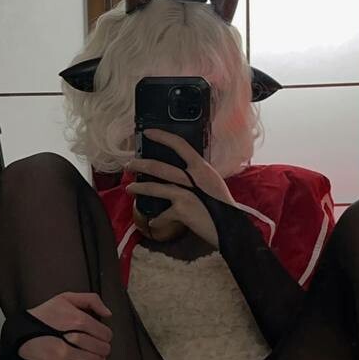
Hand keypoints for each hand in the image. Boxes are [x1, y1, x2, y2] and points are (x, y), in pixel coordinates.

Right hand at [19, 291, 111, 359]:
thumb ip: (90, 300)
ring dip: (101, 358)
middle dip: (105, 346)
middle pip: (101, 347)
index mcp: (76, 319)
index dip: (107, 334)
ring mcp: (66, 354)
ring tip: (98, 354)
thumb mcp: (66, 297)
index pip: (103, 332)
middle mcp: (72, 338)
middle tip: (102, 344)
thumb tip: (108, 314)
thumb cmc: (45, 313)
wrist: (22, 331)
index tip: (104, 334)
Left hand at [126, 129, 234, 248]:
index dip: (162, 136)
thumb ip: (197, 176)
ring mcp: (185, 193)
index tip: (148, 133)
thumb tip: (181, 173)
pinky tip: (153, 222)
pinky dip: (158, 220)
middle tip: (129, 165)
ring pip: (155, 187)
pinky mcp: (181, 209)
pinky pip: (163, 215)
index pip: (180, 145)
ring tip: (129, 188)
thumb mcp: (212, 182)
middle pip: (159, 167)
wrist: (229, 226)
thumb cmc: (222, 205)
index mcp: (201, 167)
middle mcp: (192, 177)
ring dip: (139, 187)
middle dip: (140, 165)